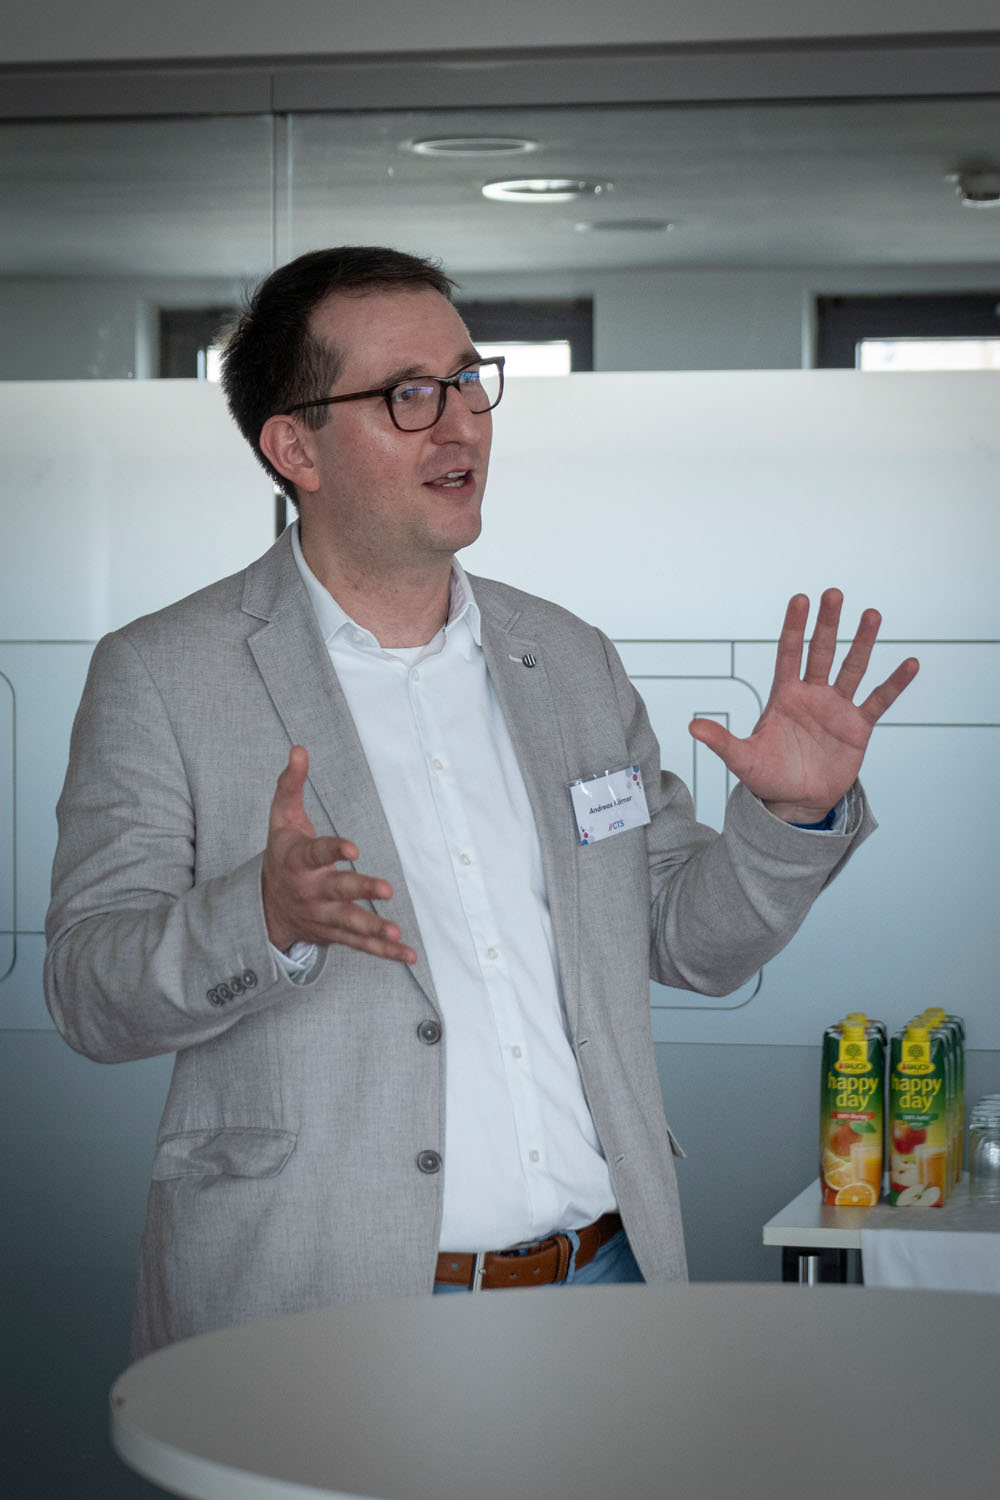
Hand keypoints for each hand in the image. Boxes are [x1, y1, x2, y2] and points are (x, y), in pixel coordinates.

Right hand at [261, 746, 416, 962]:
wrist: (267, 908)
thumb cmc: (282, 856)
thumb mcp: (280, 819)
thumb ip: (290, 785)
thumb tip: (299, 749)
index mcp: (299, 861)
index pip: (316, 853)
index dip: (332, 850)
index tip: (352, 848)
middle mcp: (312, 891)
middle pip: (338, 891)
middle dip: (361, 890)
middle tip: (386, 888)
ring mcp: (325, 916)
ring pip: (351, 924)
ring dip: (373, 929)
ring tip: (395, 933)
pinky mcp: (336, 934)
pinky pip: (361, 946)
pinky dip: (384, 953)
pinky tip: (408, 954)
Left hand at [688, 589, 918, 822]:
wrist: (796, 802)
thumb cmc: (768, 777)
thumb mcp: (742, 759)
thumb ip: (721, 741)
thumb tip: (691, 726)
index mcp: (784, 696)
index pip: (789, 653)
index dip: (794, 627)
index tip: (799, 599)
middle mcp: (812, 695)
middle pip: (821, 652)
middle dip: (827, 623)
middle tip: (833, 593)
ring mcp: (837, 708)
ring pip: (852, 667)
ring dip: (863, 642)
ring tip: (872, 614)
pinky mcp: (858, 727)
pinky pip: (879, 700)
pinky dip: (894, 683)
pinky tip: (910, 663)